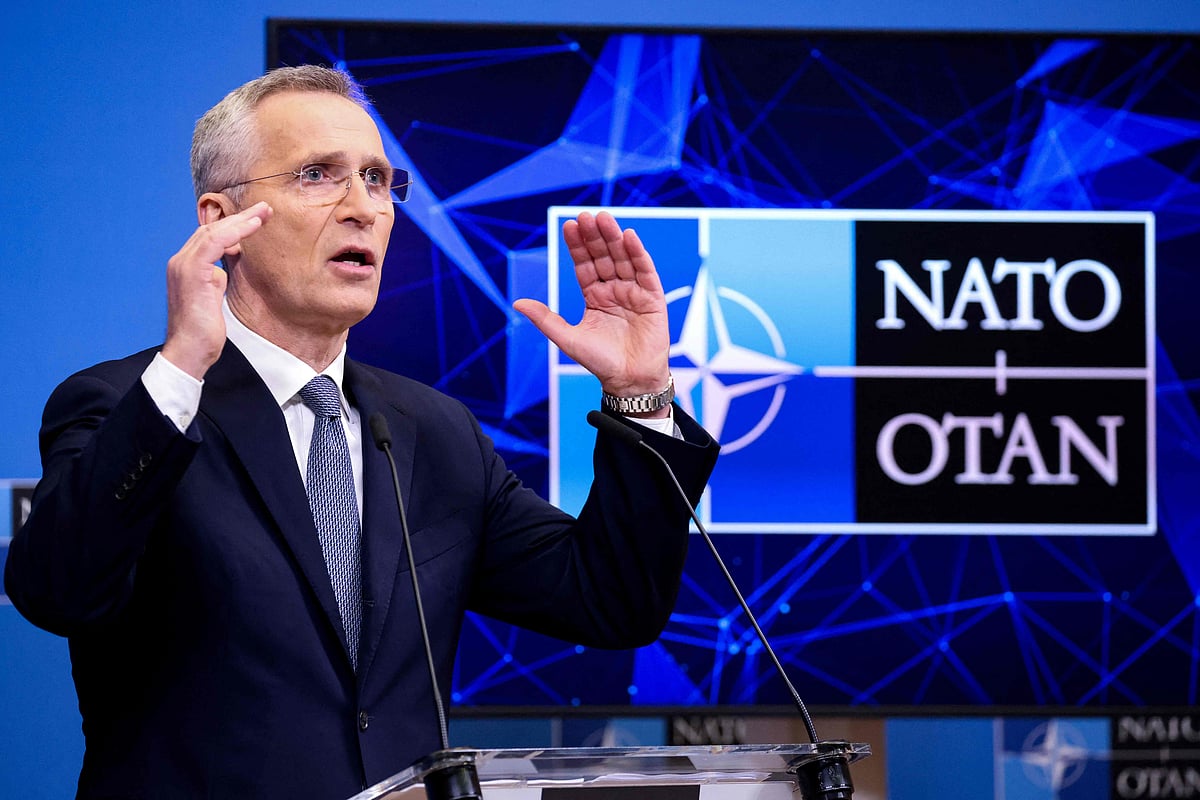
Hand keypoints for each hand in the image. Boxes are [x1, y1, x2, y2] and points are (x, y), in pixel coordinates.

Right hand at [161, 202, 271, 379]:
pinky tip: (252, 226)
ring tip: (264, 213)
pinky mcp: (191, 273)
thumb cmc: (203, 331)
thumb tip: (222, 270)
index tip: (257, 220)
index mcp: (186, 266)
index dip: (234, 226)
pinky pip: (214, 243)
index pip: (210, 237)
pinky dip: (234, 232)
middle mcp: (181, 262)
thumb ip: (215, 279)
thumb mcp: (212, 298)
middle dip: (240, 218)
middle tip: (265, 209)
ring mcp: (184, 266)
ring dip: (241, 221)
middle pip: (212, 229)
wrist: (189, 352)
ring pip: (214, 232)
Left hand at [514, 211, 670, 409]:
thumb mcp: (568, 339)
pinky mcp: (652, 298)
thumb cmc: (600, 362)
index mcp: (594, 296)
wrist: (630, 380)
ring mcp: (633, 292)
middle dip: (594, 237)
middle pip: (603, 256)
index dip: (577, 246)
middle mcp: (613, 290)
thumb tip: (517, 303)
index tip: (569, 225)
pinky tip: (629, 237)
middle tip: (585, 216)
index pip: (584, 265)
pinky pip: (644, 271)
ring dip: (614, 238)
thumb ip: (546, 319)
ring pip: (623, 259)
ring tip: (604, 219)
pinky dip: (638, 254)